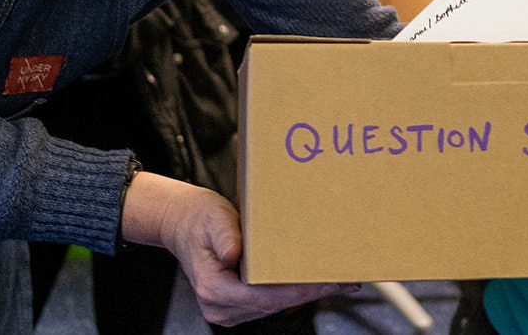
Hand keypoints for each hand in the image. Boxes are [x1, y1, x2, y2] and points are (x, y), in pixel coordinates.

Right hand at [122, 173, 355, 326]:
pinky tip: (316, 281)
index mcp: (214, 287)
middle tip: (346, 281)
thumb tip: (234, 254)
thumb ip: (224, 235)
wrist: (181, 223)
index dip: (298, 292)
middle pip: (275, 305)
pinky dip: (293, 292)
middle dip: (311, 293)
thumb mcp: (212, 218)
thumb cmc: (198, 218)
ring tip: (339, 280)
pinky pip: (270, 302)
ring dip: (306, 294)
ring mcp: (228, 310)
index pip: (265, 297)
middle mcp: (220, 306)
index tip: (326, 283)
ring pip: (275, 307)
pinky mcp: (237, 305)